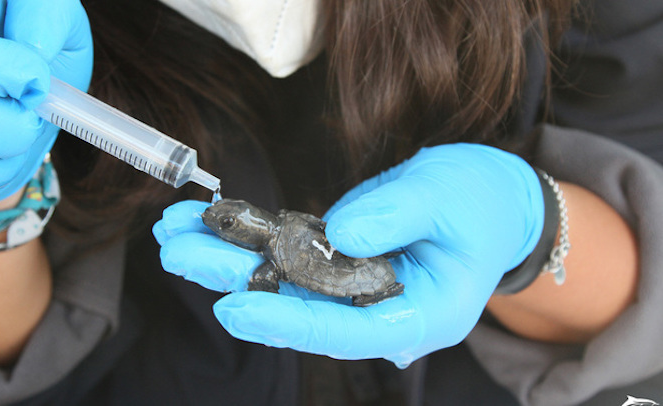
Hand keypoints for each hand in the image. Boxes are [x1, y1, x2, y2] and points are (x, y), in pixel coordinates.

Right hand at [0, 0, 91, 228]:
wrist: (8, 74)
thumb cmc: (26, 34)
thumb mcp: (46, 7)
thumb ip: (44, 14)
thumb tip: (35, 51)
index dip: (12, 75)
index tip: (39, 81)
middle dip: (14, 129)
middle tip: (30, 115)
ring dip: (2, 164)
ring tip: (13, 135)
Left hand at [154, 144, 543, 366]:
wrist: (487, 198)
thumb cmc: (482, 201)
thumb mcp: (449, 197)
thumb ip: (397, 216)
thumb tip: (340, 233)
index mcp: (418, 314)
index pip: (347, 331)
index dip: (289, 321)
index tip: (234, 306)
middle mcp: (378, 311)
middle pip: (299, 307)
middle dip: (234, 282)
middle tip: (179, 252)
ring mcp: (353, 289)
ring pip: (282, 281)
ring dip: (226, 258)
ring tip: (175, 232)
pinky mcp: (337, 261)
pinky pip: (287, 254)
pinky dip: (248, 237)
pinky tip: (207, 221)